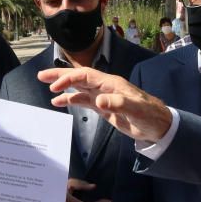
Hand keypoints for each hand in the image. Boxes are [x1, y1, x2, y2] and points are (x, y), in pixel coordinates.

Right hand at [37, 67, 171, 141]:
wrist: (159, 126)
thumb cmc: (149, 116)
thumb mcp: (135, 110)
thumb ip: (118, 104)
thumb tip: (98, 101)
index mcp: (111, 84)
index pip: (85, 76)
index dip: (69, 79)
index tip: (55, 87)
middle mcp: (105, 87)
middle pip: (79, 77)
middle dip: (60, 76)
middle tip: (41, 76)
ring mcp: (104, 97)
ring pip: (79, 88)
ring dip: (63, 87)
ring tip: (47, 88)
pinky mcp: (104, 108)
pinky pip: (84, 101)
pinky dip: (71, 100)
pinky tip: (60, 103)